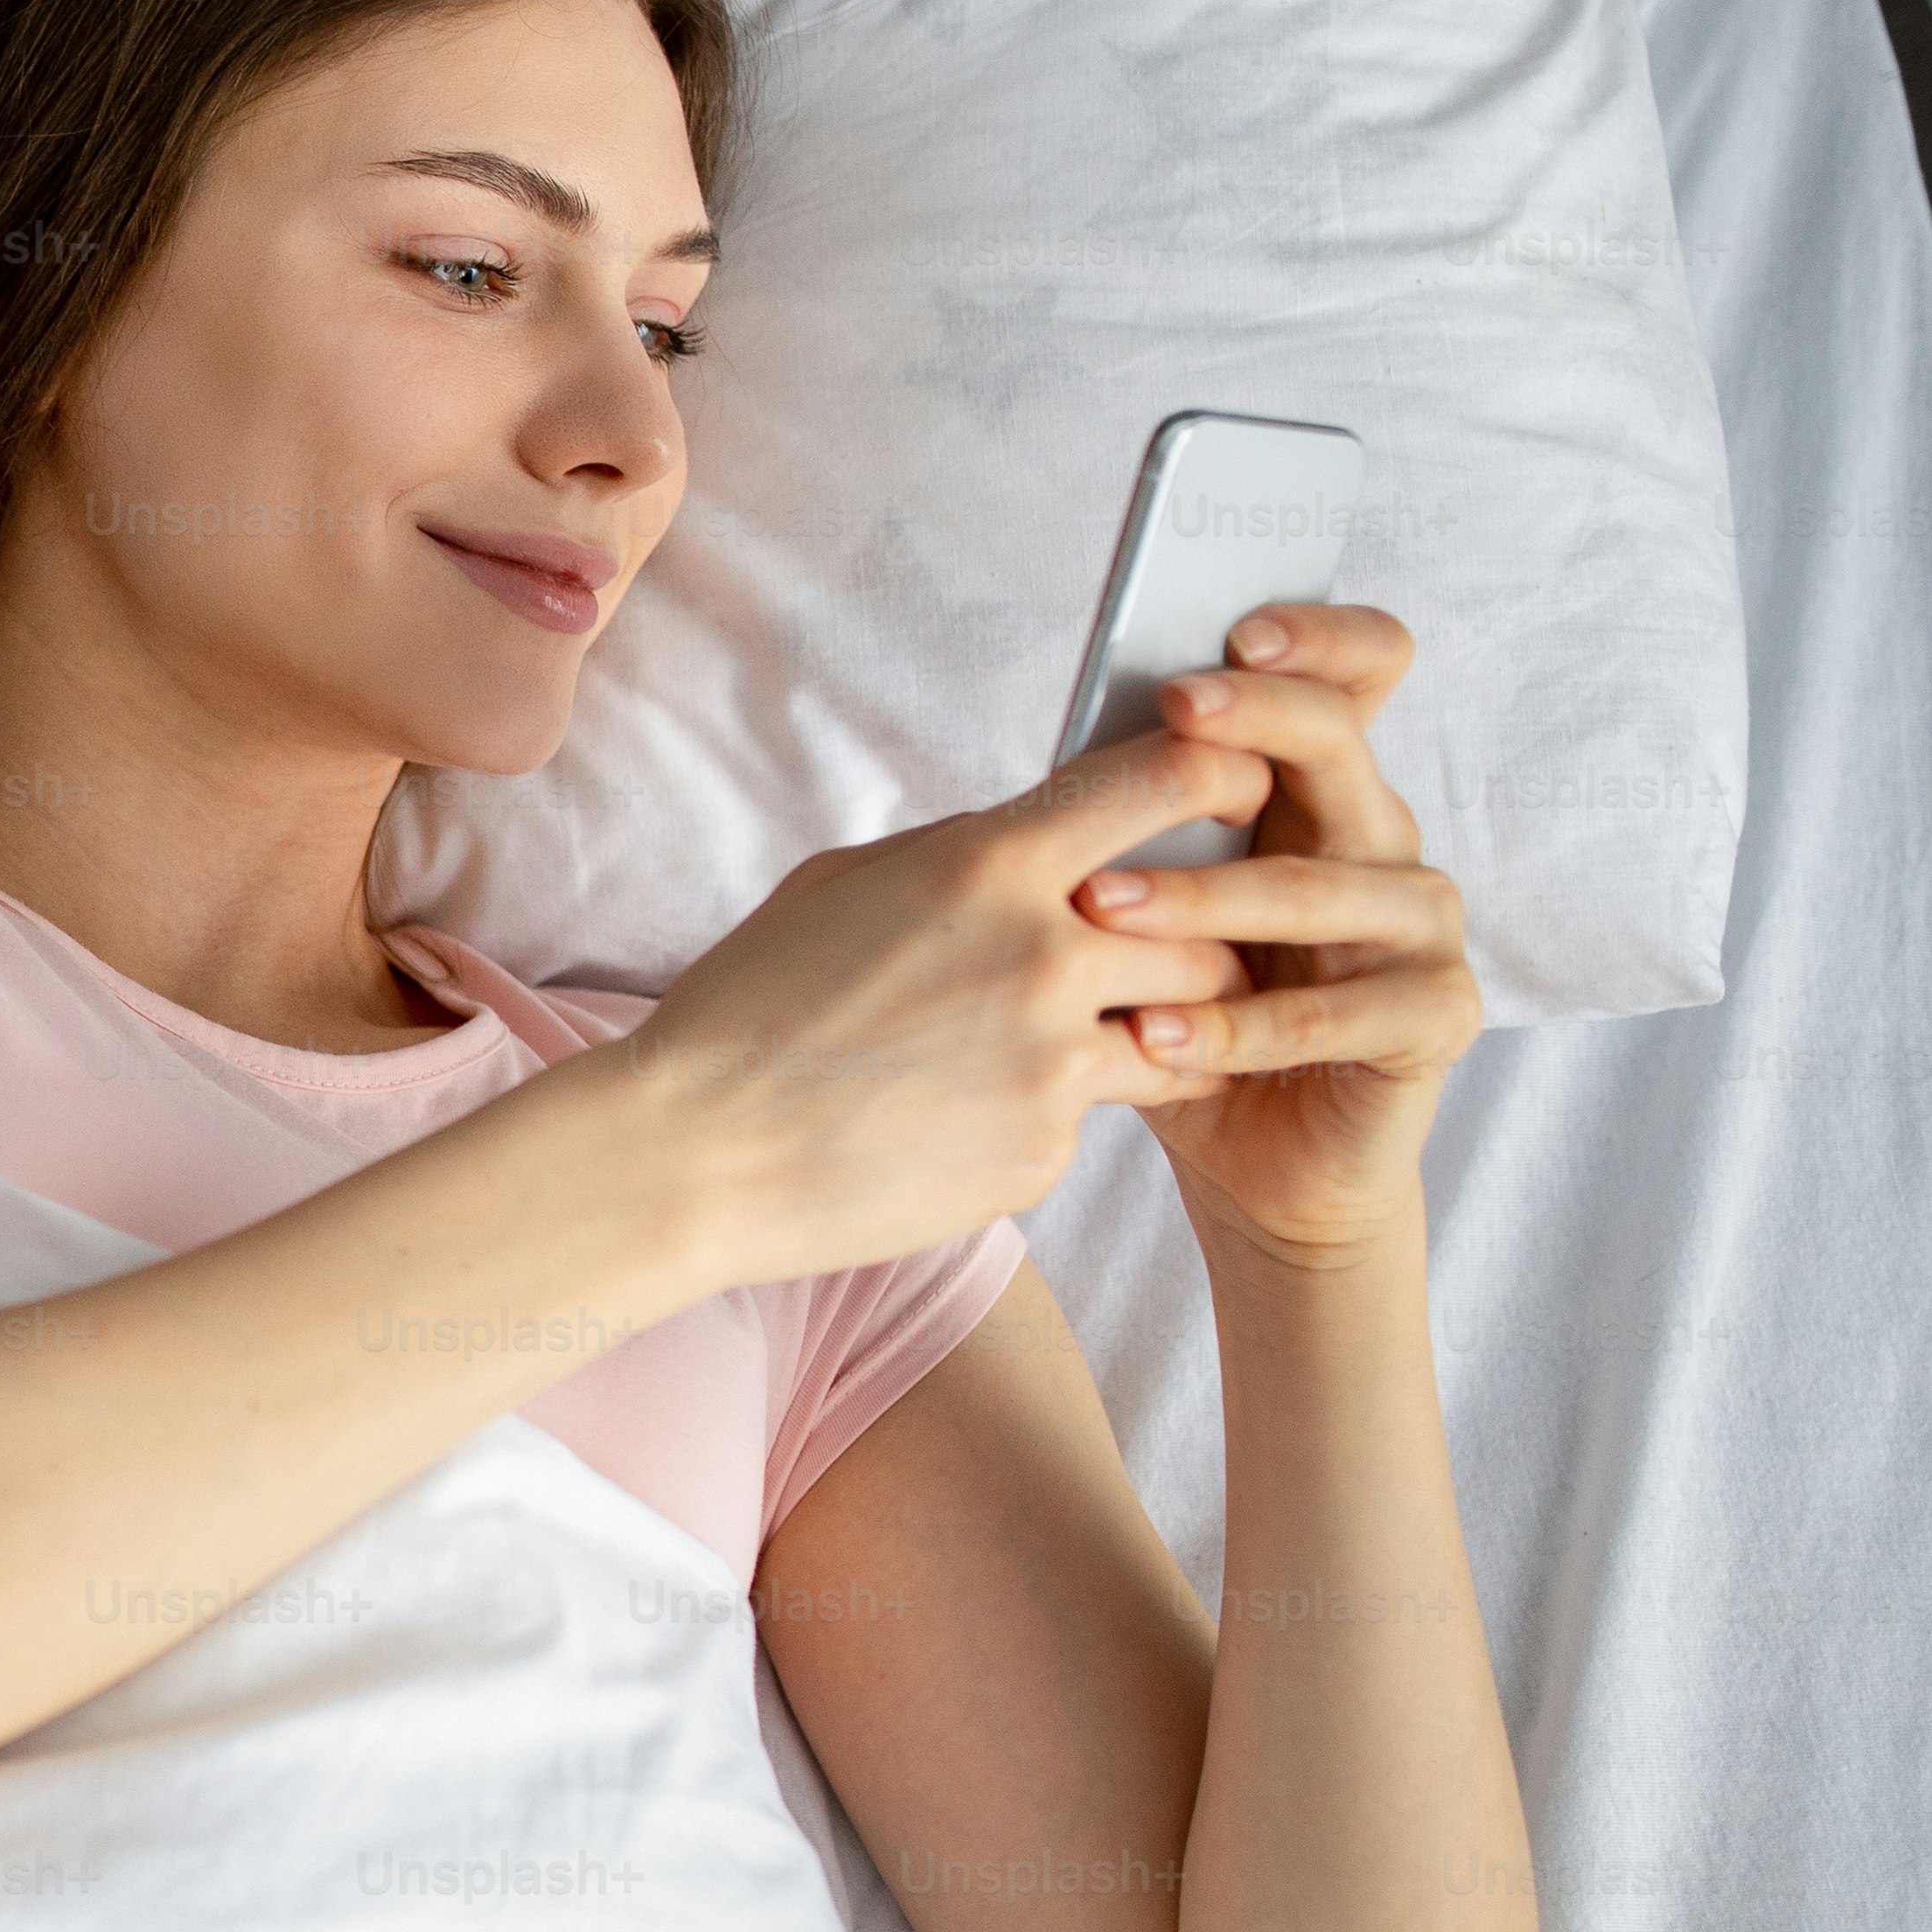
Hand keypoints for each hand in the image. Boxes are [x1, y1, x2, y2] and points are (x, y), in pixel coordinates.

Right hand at [574, 726, 1266, 1289]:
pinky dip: (1058, 1109)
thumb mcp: (843, 883)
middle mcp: (1044, 957)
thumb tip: (1045, 836)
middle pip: (1214, 929)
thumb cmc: (750, 1007)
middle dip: (1204, 941)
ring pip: (1190, 1032)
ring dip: (1165, 1030)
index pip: (1170, 782)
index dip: (1227, 777)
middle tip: (1163, 954)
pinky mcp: (1045, 1153)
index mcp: (991, 866)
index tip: (1236, 793)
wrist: (695, 1154)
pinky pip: (1098, 1116)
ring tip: (1095, 1036)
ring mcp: (1054, 1065)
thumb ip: (965, 853)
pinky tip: (974, 1111)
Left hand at [1072, 602, 1479, 1261]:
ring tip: (1097, 908)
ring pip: (1323, 886)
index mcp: (1322, 790)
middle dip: (1257, 719)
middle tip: (1174, 711)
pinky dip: (1236, 1026)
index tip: (1235, 626)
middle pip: (1343, 745)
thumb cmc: (1184, 1007)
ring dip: (1205, 896)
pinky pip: (1336, 1013)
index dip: (1318, 639)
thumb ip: (1134, 823)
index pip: (1358, 675)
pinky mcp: (1434, 1018)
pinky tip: (1152, 1033)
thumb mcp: (1147, 904)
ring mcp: (1422, 928)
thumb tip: (1058, 754)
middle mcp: (1384, 838)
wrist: (1253, 1158)